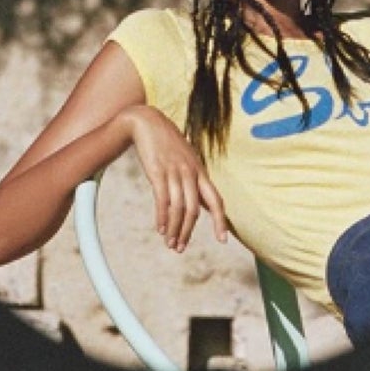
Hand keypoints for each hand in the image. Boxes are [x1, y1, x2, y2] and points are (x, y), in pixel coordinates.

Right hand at [124, 107, 228, 253]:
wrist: (147, 122)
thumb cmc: (167, 143)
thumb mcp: (186, 160)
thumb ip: (194, 180)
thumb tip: (200, 203)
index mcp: (200, 172)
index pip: (216, 200)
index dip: (220, 221)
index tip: (222, 240)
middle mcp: (190, 173)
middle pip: (194, 210)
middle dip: (188, 232)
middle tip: (180, 248)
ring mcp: (174, 172)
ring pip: (178, 208)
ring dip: (174, 229)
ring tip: (169, 243)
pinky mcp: (157, 172)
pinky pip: (162, 200)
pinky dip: (162, 217)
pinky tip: (160, 228)